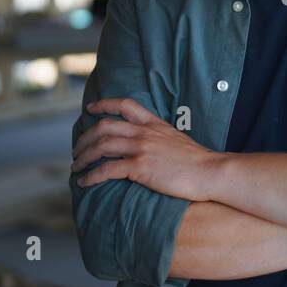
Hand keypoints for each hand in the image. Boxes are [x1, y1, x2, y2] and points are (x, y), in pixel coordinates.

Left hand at [72, 98, 219, 201]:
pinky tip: (84, 182)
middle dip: (85, 137)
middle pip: (105, 127)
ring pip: (102, 146)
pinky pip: (107, 169)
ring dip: (84, 156)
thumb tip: (148, 144)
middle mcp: (144, 133)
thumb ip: (159, 137)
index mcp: (154, 124)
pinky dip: (91, 176)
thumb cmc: (198, 161)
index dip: (104, 104)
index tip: (90, 109)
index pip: (125, 104)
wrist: (210, 171)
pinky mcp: (140, 168)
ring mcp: (142, 149)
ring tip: (76, 166)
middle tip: (77, 149)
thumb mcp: (176, 139)